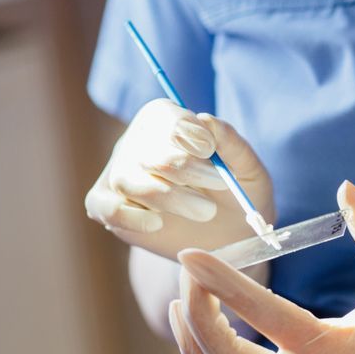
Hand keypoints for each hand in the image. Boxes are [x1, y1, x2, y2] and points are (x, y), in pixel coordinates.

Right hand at [85, 99, 273, 259]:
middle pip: (147, 151)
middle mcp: (138, 144)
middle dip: (184, 168)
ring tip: (205, 211)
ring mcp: (120, 175)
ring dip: (167, 197)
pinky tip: (157, 225)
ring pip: (127, 179)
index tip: (208, 149)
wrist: (229, 236)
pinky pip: (106, 208)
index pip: (163, 116)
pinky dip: (130, 217)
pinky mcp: (110, 207)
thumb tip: (207, 120)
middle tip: (219, 184)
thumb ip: (233, 145)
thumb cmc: (237, 195)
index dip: (183, 130)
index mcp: (168, 122)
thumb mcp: (248, 170)